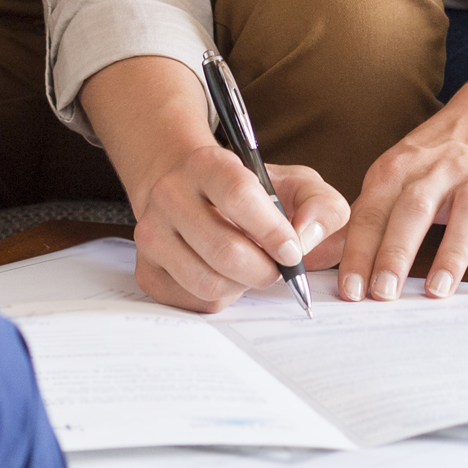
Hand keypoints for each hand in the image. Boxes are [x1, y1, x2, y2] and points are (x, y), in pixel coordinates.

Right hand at [131, 149, 348, 313]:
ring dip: (243, 286)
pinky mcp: (146, 270)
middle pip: (225, 250)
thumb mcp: (296, 185)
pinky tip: (226, 276)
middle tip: (276, 267)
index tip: (293, 251)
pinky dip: (222, 298)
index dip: (271, 231)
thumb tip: (307, 238)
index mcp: (206, 164)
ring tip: (250, 268)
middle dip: (265, 269)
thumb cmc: (254, 194)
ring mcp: (152, 234)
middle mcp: (169, 194)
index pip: (238, 196)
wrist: (196, 195)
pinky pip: (194, 303)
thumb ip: (321, 205)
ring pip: (209, 283)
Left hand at [337, 106, 467, 302]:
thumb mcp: (396, 168)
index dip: (358, 250)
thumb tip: (334, 255)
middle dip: (395, 252)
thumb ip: (372, 209)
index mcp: (399, 167)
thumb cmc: (437, 154)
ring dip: (451, 253)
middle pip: (413, 210)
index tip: (350, 290)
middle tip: (383, 294)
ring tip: (436, 291)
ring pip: (467, 214)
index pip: (372, 211)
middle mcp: (439, 169)